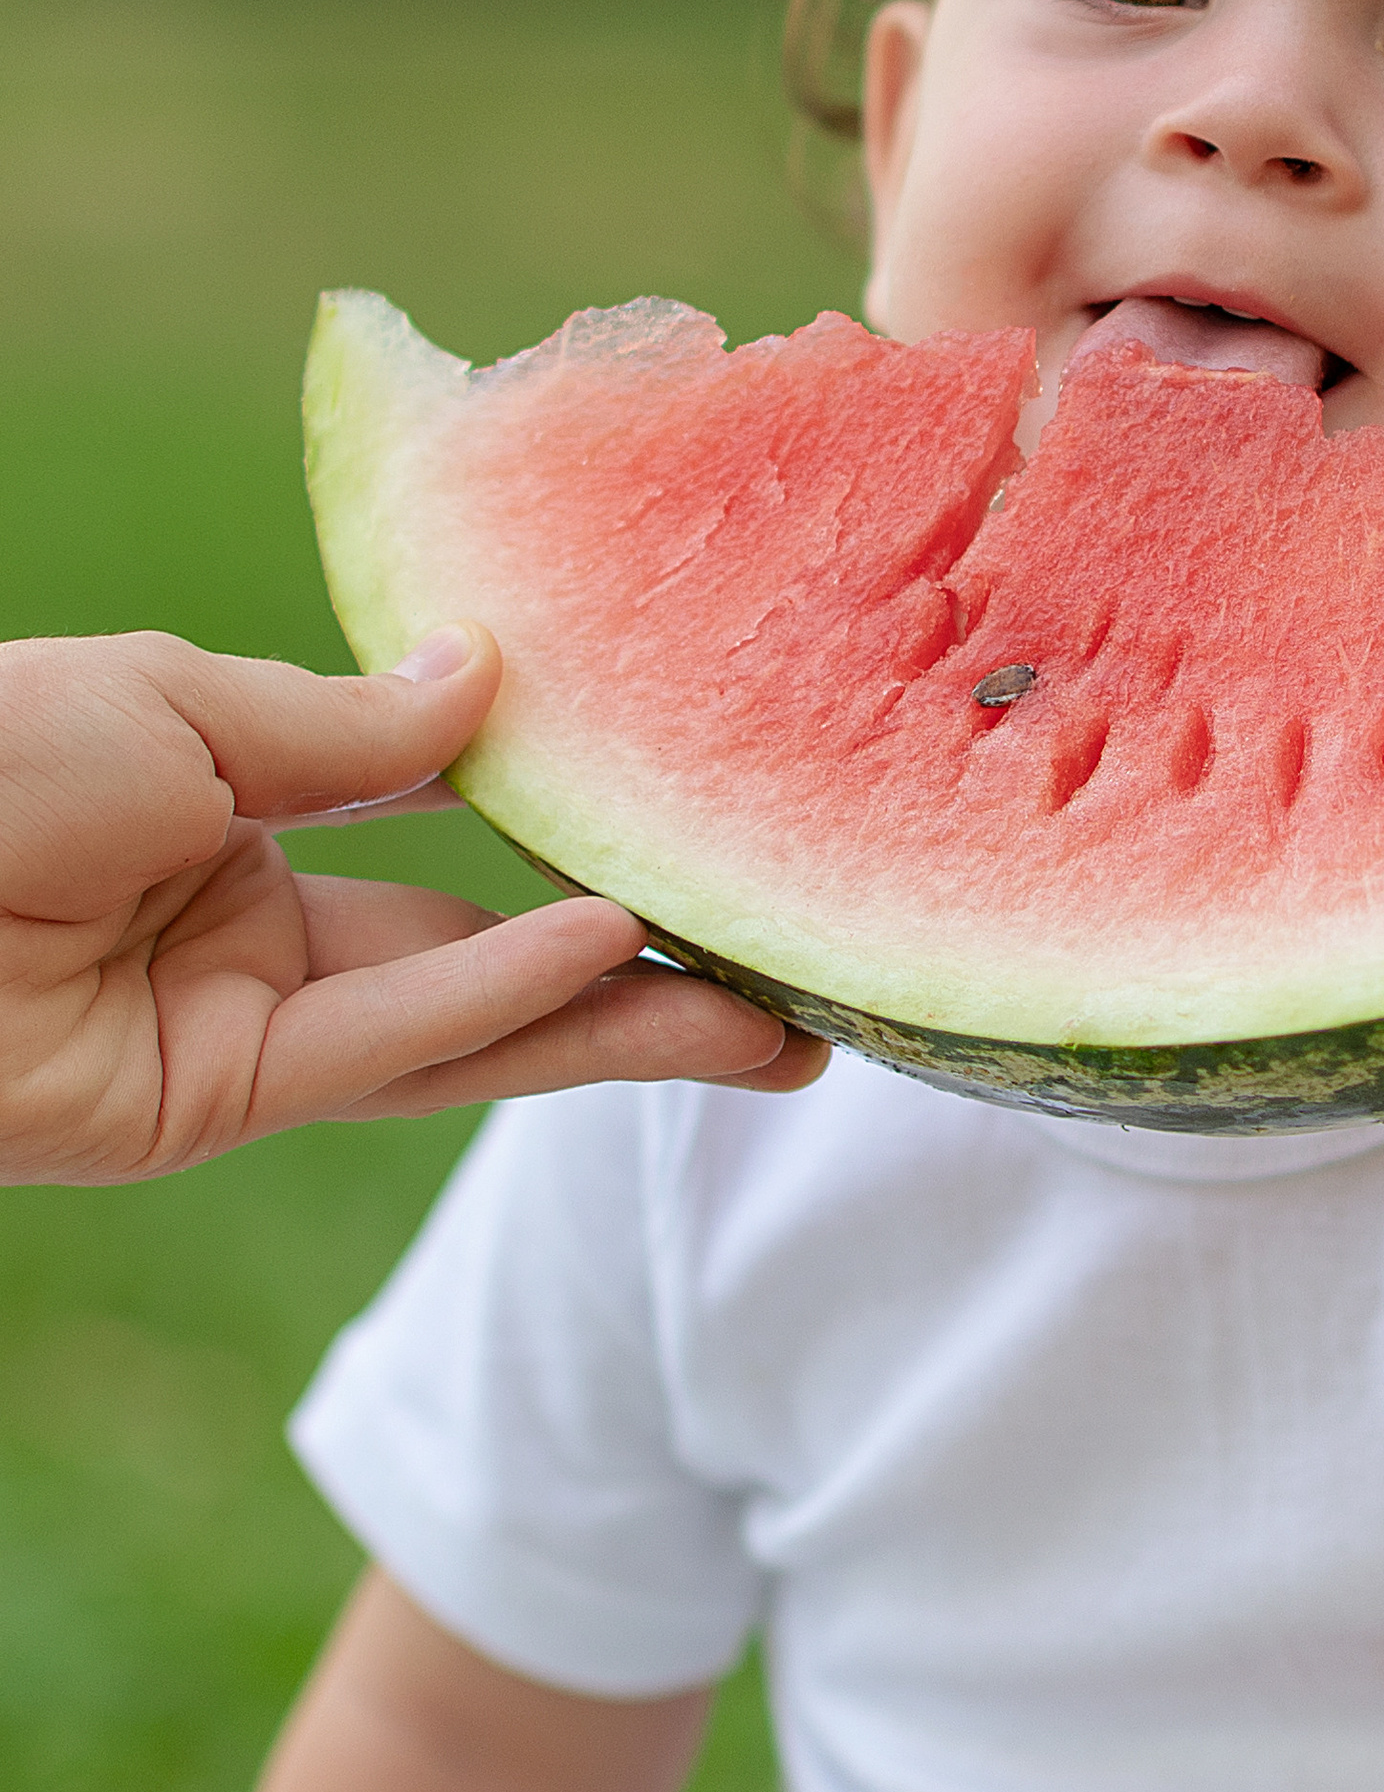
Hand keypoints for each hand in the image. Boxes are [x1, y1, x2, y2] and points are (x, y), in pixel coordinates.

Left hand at [0, 624, 826, 1182]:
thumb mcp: (176, 703)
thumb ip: (347, 728)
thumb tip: (495, 680)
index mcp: (226, 816)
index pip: (436, 834)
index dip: (567, 833)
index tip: (696, 816)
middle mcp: (248, 935)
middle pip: (482, 963)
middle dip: (642, 973)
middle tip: (799, 978)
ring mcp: (232, 1033)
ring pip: (463, 1031)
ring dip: (617, 1023)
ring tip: (777, 1020)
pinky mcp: (203, 1111)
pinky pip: (380, 1050)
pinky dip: (496, 1000)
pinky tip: (610, 948)